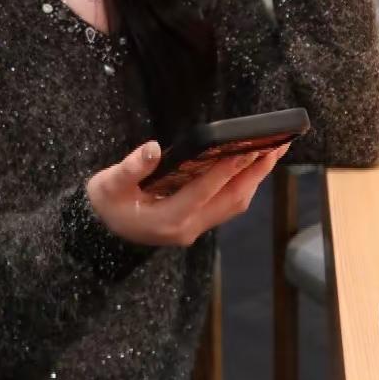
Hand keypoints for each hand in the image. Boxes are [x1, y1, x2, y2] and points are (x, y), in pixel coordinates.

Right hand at [86, 139, 290, 247]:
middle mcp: (188, 227)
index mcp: (168, 217)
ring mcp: (195, 228)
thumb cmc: (105, 205)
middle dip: (256, 172)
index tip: (248, 148)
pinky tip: (252, 166)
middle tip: (278, 144)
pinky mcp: (198, 224)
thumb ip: (130, 168)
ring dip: (256, 178)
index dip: (227, 169)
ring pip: (235, 204)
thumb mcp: (109, 185)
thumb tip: (152, 149)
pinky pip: (228, 205)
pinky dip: (244, 184)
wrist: (101, 234)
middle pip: (232, 199)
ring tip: (273, 151)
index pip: (205, 190)